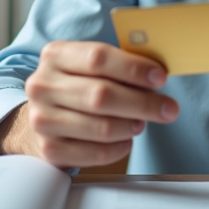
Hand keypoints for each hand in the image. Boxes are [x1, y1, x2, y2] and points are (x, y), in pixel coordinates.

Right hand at [0, 41, 179, 167]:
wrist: (39, 119)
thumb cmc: (77, 88)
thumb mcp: (87, 67)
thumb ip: (119, 64)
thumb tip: (158, 72)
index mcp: (56, 55)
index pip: (98, 57)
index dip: (133, 68)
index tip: (160, 77)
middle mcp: (43, 85)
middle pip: (101, 95)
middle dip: (143, 103)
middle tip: (169, 109)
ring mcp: (42, 119)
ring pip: (102, 127)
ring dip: (131, 126)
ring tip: (141, 123)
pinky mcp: (49, 149)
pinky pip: (96, 153)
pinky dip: (119, 148)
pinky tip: (125, 140)